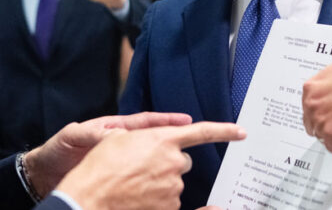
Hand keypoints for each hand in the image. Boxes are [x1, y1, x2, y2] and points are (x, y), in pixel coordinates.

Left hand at [24, 112, 192, 196]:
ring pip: (152, 165)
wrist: (44, 174)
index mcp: (114, 130)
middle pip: (155, 144)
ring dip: (164, 169)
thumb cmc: (58, 151)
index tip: (188, 120)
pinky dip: (152, 187)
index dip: (168, 121)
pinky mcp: (119, 183)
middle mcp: (123, 145)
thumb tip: (116, 132)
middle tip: (186, 151)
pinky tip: (161, 193)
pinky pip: (141, 184)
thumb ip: (93, 132)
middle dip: (172, 147)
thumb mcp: (73, 136)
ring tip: (176, 173)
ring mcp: (123, 165)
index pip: (147, 123)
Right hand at [55, 121, 245, 209]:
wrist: (90, 196)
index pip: (202, 132)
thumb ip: (144, 137)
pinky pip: (169, 201)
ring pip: (174, 183)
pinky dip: (156, 199)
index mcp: (162, 139)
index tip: (241, 132)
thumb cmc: (99, 166)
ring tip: (134, 183)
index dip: (224, 131)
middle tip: (143, 168)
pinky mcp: (169, 206)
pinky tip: (138, 197)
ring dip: (160, 182)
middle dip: (168, 163)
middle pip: (182, 161)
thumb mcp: (118, 138)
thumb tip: (155, 146)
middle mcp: (172, 162)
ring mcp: (172, 187)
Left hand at [302, 59, 331, 153]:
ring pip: (324, 136)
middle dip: (327, 123)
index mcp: (312, 88)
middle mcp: (312, 104)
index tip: (330, 113)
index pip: (308, 107)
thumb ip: (328, 84)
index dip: (323, 111)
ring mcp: (320, 120)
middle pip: (313, 122)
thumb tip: (329, 90)